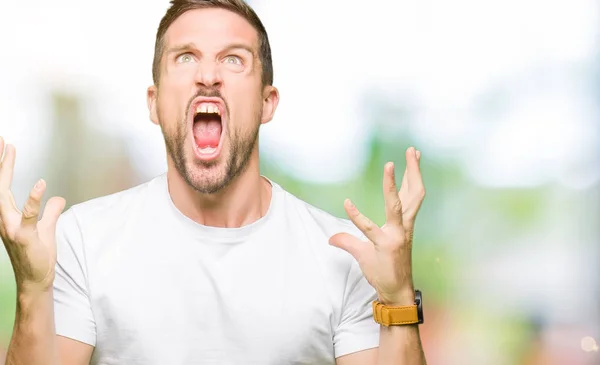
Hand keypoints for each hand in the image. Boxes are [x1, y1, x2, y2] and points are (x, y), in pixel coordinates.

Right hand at [0, 137, 64, 292]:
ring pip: (3, 196)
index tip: (4, 145)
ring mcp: (11, 227)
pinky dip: (33, 199)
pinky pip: (29, 215)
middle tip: (1, 141)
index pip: (2, 186)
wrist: (36, 279)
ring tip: (9, 151)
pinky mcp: (25, 236)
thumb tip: (58, 199)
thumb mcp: (46, 228)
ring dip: (4, 172)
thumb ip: (50, 212)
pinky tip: (40, 183)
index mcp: (7, 215)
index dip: (2, 166)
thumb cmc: (38, 255)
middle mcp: (3, 219)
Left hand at [330, 147, 424, 305]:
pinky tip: (346, 203)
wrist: (395, 292)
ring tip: (389, 165)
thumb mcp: (364, 252)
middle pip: (414, 194)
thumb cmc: (384, 271)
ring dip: (391, 185)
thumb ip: (349, 240)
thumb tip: (331, 238)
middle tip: (413, 150)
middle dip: (414, 171)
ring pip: (396, 205)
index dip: (413, 174)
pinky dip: (356, 216)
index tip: (415, 155)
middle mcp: (403, 227)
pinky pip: (369, 229)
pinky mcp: (385, 247)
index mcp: (404, 224)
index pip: (412, 194)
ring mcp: (396, 236)